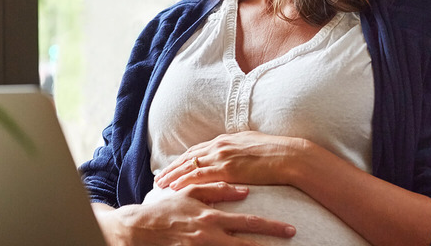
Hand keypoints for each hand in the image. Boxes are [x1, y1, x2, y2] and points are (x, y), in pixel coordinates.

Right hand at [94, 182, 295, 245]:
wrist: (139, 230)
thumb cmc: (165, 210)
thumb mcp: (189, 194)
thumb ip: (217, 190)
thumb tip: (244, 190)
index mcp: (211, 217)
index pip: (248, 222)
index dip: (271, 226)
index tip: (290, 230)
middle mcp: (210, 235)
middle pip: (247, 245)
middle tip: (290, 241)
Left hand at [154, 132, 309, 190]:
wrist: (289, 156)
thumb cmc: (276, 151)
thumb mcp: (252, 143)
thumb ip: (238, 147)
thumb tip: (234, 152)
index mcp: (225, 140)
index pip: (196, 150)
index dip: (182, 160)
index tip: (172, 167)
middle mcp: (219, 146)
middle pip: (187, 157)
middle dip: (172, 168)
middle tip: (158, 177)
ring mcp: (222, 157)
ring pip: (189, 166)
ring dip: (173, 175)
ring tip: (160, 184)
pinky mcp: (227, 169)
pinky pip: (200, 176)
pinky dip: (185, 181)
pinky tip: (174, 187)